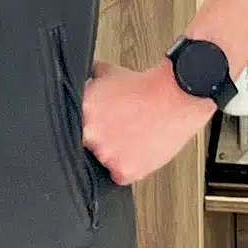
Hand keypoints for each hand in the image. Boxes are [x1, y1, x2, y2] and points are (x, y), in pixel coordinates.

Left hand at [80, 60, 214, 185]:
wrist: (175, 97)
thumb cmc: (146, 87)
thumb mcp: (108, 72)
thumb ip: (89, 81)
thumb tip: (80, 79)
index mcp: (82, 112)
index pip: (72, 128)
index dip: (87, 126)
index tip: (100, 124)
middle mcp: (91, 135)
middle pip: (86, 145)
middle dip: (100, 138)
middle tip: (118, 129)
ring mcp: (107, 155)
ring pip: (103, 161)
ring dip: (114, 152)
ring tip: (132, 136)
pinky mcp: (124, 170)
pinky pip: (119, 175)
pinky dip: (128, 166)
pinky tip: (137, 150)